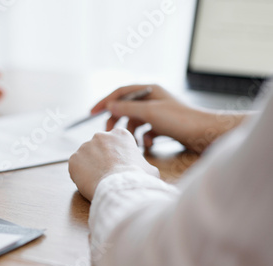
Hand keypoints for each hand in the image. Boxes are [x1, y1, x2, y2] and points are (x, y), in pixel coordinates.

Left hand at [69, 129, 158, 200]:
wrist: (120, 188)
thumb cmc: (137, 179)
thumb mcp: (150, 169)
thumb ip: (143, 164)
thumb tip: (144, 170)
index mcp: (120, 134)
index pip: (115, 142)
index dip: (117, 155)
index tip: (118, 165)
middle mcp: (100, 135)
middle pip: (99, 147)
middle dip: (101, 159)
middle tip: (107, 174)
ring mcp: (85, 146)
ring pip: (86, 157)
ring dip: (90, 167)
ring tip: (99, 180)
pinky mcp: (74, 159)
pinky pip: (75, 166)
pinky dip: (80, 175)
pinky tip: (89, 183)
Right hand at [91, 84, 245, 152]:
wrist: (205, 134)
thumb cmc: (179, 120)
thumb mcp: (149, 113)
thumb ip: (127, 109)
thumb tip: (109, 106)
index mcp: (149, 90)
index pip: (121, 92)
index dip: (105, 101)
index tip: (92, 112)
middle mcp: (153, 99)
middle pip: (127, 107)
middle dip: (118, 119)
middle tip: (110, 131)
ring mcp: (159, 113)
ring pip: (136, 121)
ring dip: (132, 132)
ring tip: (132, 142)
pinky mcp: (164, 126)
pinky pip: (146, 131)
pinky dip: (144, 138)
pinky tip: (148, 145)